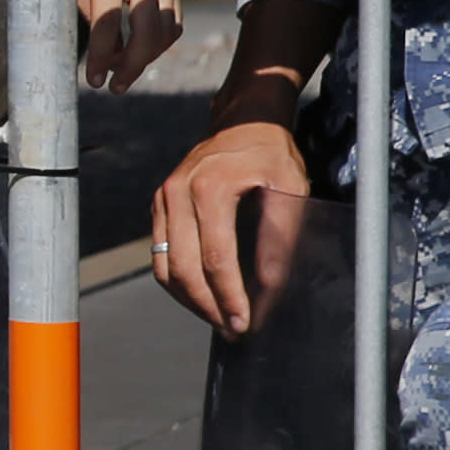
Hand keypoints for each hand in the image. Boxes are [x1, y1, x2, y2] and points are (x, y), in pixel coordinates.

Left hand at [74, 0, 182, 91]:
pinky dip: (162, 38)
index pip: (110, 24)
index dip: (101, 57)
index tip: (91, 79)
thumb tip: (97, 43)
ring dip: (149, 57)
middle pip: (149, 33)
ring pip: (168, 28)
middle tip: (114, 85)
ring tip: (125, 74)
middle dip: (132, 65)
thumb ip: (84, 2)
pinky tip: (144, 50)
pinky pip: (175, 16)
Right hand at [150, 115, 313, 333]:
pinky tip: (201, 293)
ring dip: (188, 299)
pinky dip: (178, 279)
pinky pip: (161, 254)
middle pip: (183, 269)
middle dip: (207, 306)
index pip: (215, 258)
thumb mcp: (290, 186)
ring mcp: (162, 199)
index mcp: (209, 188)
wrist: (241, 120)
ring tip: (216, 317)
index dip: (229, 295)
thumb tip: (270, 285)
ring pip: (165, 266)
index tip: (244, 321)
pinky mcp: (159, 205)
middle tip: (231, 329)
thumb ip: (280, 235)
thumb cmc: (270, 151)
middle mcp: (177, 193)